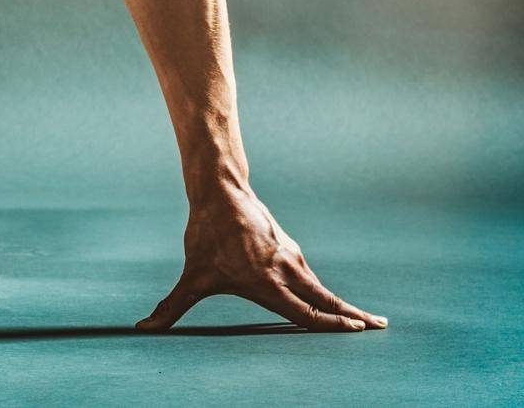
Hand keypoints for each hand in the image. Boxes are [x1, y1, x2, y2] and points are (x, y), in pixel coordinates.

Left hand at [137, 184, 385, 332]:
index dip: (332, 325)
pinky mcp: (287, 246)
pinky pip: (309, 274)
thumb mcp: (192, 276)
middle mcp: (287, 271)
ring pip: (320, 286)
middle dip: (352, 316)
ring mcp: (291, 257)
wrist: (220, 191)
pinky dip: (322, 289)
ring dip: (340, 303)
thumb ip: (171, 308)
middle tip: (379, 326)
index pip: (307, 313)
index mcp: (269, 284)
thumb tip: (144, 329)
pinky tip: (324, 296)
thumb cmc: (206, 235)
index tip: (358, 331)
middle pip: (326, 299)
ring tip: (358, 317)